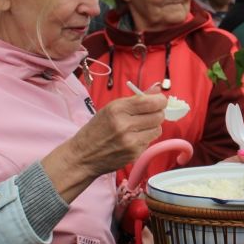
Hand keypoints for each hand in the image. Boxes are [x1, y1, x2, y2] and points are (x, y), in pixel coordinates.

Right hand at [42, 91, 165, 201]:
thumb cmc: (96, 130)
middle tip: (148, 114)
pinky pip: (150, 142)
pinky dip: (145, 139)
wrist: (83, 156)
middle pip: (158, 116)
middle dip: (157, 113)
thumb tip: (157, 88)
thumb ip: (137, 98)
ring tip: (139, 128)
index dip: (160, 100)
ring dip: (152, 127)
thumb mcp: (111, 108)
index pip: (151, 102)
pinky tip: (133, 139)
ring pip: (158, 129)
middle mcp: (124, 124)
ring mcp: (130, 141)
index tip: (159, 101)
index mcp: (117, 109)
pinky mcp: (134, 154)